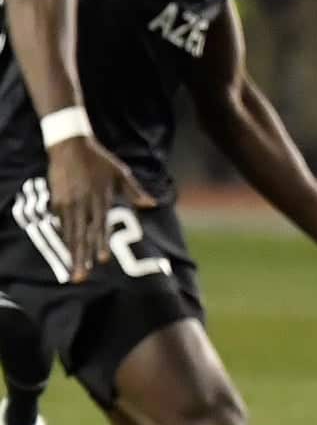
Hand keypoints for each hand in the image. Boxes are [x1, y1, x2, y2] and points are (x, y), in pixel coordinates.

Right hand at [47, 136, 154, 281]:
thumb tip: (152, 204)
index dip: (100, 243)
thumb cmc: (99, 160)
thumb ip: (134, 191)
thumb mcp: (120, 172)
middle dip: (82, 258)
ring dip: (72, 254)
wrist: (69, 146)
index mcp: (100, 197)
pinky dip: (65, 240)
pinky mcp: (57, 202)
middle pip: (82, 236)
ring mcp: (67, 203)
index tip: (102, 260)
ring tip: (74, 273)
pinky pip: (61, 225)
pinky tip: (68, 253)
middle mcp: (82, 203)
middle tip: (82, 278)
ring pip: (70, 234)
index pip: (100, 225)